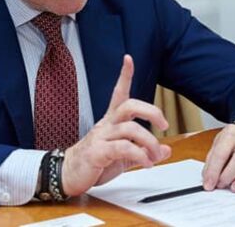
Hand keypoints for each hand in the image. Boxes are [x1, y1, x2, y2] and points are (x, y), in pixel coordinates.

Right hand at [61, 55, 171, 196]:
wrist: (68, 174)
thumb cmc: (94, 162)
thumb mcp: (124, 157)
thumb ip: (144, 152)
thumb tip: (166, 150)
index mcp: (111, 120)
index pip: (118, 93)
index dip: (124, 75)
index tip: (128, 59)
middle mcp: (107, 124)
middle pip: (129, 105)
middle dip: (151, 112)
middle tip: (164, 125)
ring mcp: (101, 137)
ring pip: (130, 129)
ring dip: (150, 142)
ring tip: (154, 156)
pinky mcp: (98, 152)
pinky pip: (123, 148)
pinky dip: (140, 156)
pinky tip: (146, 164)